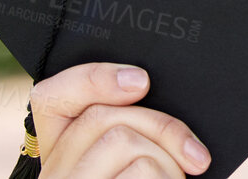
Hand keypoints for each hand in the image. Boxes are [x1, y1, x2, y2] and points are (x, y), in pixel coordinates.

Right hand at [30, 61, 211, 176]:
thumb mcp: (138, 168)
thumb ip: (133, 140)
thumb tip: (146, 89)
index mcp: (62, 160)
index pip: (51, 98)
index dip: (94, 78)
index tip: (142, 81)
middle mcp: (53, 177)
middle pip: (105, 117)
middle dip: (164, 129)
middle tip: (195, 159)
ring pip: (124, 141)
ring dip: (169, 165)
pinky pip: (139, 172)